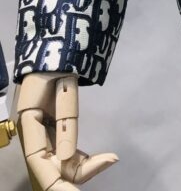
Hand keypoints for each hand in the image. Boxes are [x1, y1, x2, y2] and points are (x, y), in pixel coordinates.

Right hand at [15, 71, 117, 189]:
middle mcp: (36, 133)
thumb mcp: (63, 82)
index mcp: (29, 122)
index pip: (38, 161)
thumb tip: (66, 155)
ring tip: (110, 158)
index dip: (54, 182)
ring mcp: (47, 133)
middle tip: (109, 161)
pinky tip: (102, 157)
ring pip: (63, 162)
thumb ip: (64, 116)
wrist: (57, 44)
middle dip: (78, 174)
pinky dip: (84, 158)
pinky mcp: (58, 129)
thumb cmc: (57, 61)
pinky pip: (69, 152)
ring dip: (84, 166)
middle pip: (53, 165)